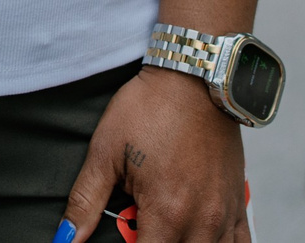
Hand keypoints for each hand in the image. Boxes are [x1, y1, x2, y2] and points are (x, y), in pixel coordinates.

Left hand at [58, 68, 248, 242]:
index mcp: (167, 212)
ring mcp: (225, 214)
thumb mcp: (105, 152)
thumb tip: (65, 238)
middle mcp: (202, 220)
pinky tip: (198, 239)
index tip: (121, 241)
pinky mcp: (239, 203)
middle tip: (137, 230)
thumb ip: (85, 201)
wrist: (193, 78)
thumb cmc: (148, 109)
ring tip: (162, 231)